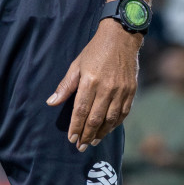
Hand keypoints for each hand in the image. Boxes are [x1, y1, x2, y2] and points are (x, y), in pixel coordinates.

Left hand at [47, 20, 142, 150]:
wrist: (122, 37)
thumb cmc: (95, 51)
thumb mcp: (76, 65)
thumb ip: (65, 86)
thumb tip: (51, 103)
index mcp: (90, 81)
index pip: (81, 111)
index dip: (75, 127)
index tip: (71, 139)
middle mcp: (107, 88)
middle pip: (96, 118)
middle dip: (86, 135)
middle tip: (80, 146)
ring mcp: (121, 90)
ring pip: (111, 119)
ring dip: (101, 133)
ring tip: (92, 141)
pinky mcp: (132, 90)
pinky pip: (124, 112)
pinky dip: (116, 123)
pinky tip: (108, 129)